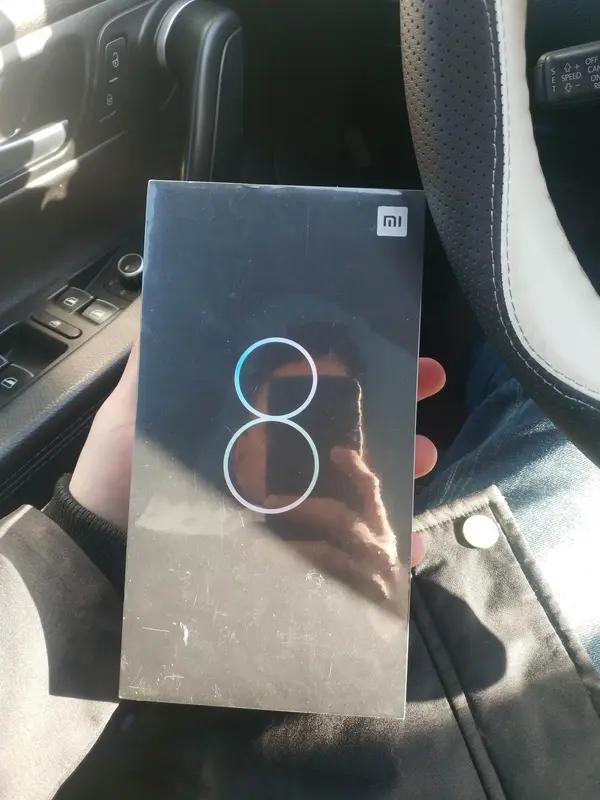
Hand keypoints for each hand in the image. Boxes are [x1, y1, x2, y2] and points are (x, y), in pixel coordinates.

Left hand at [70, 344, 444, 541]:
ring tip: (424, 457)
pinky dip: (384, 553)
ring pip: (359, 489)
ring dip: (401, 471)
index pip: (317, 387)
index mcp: (254, 422)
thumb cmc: (123, 475)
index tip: (398, 346)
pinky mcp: (290, 557)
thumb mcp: (139, 407)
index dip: (359, 365)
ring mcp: (287, 511)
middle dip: (397, 407)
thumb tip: (179, 285)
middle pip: (350, 433)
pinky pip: (347, 556)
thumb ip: (160, 356)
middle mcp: (278, 462)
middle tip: (427, 387)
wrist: (105, 555)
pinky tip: (410, 546)